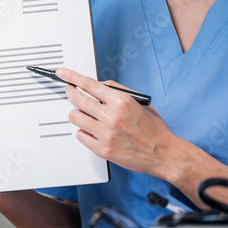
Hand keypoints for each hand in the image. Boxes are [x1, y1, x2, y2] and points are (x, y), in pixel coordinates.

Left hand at [57, 68, 178, 178]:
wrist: (164, 154)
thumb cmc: (154, 129)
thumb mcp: (139, 102)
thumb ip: (118, 91)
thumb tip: (98, 85)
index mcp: (122, 102)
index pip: (89, 84)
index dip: (72, 77)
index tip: (63, 73)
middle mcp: (112, 116)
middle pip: (77, 99)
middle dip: (71, 93)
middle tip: (71, 92)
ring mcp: (106, 134)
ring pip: (75, 117)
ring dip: (77, 113)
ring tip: (86, 115)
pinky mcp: (102, 149)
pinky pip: (80, 135)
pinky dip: (84, 131)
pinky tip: (93, 131)